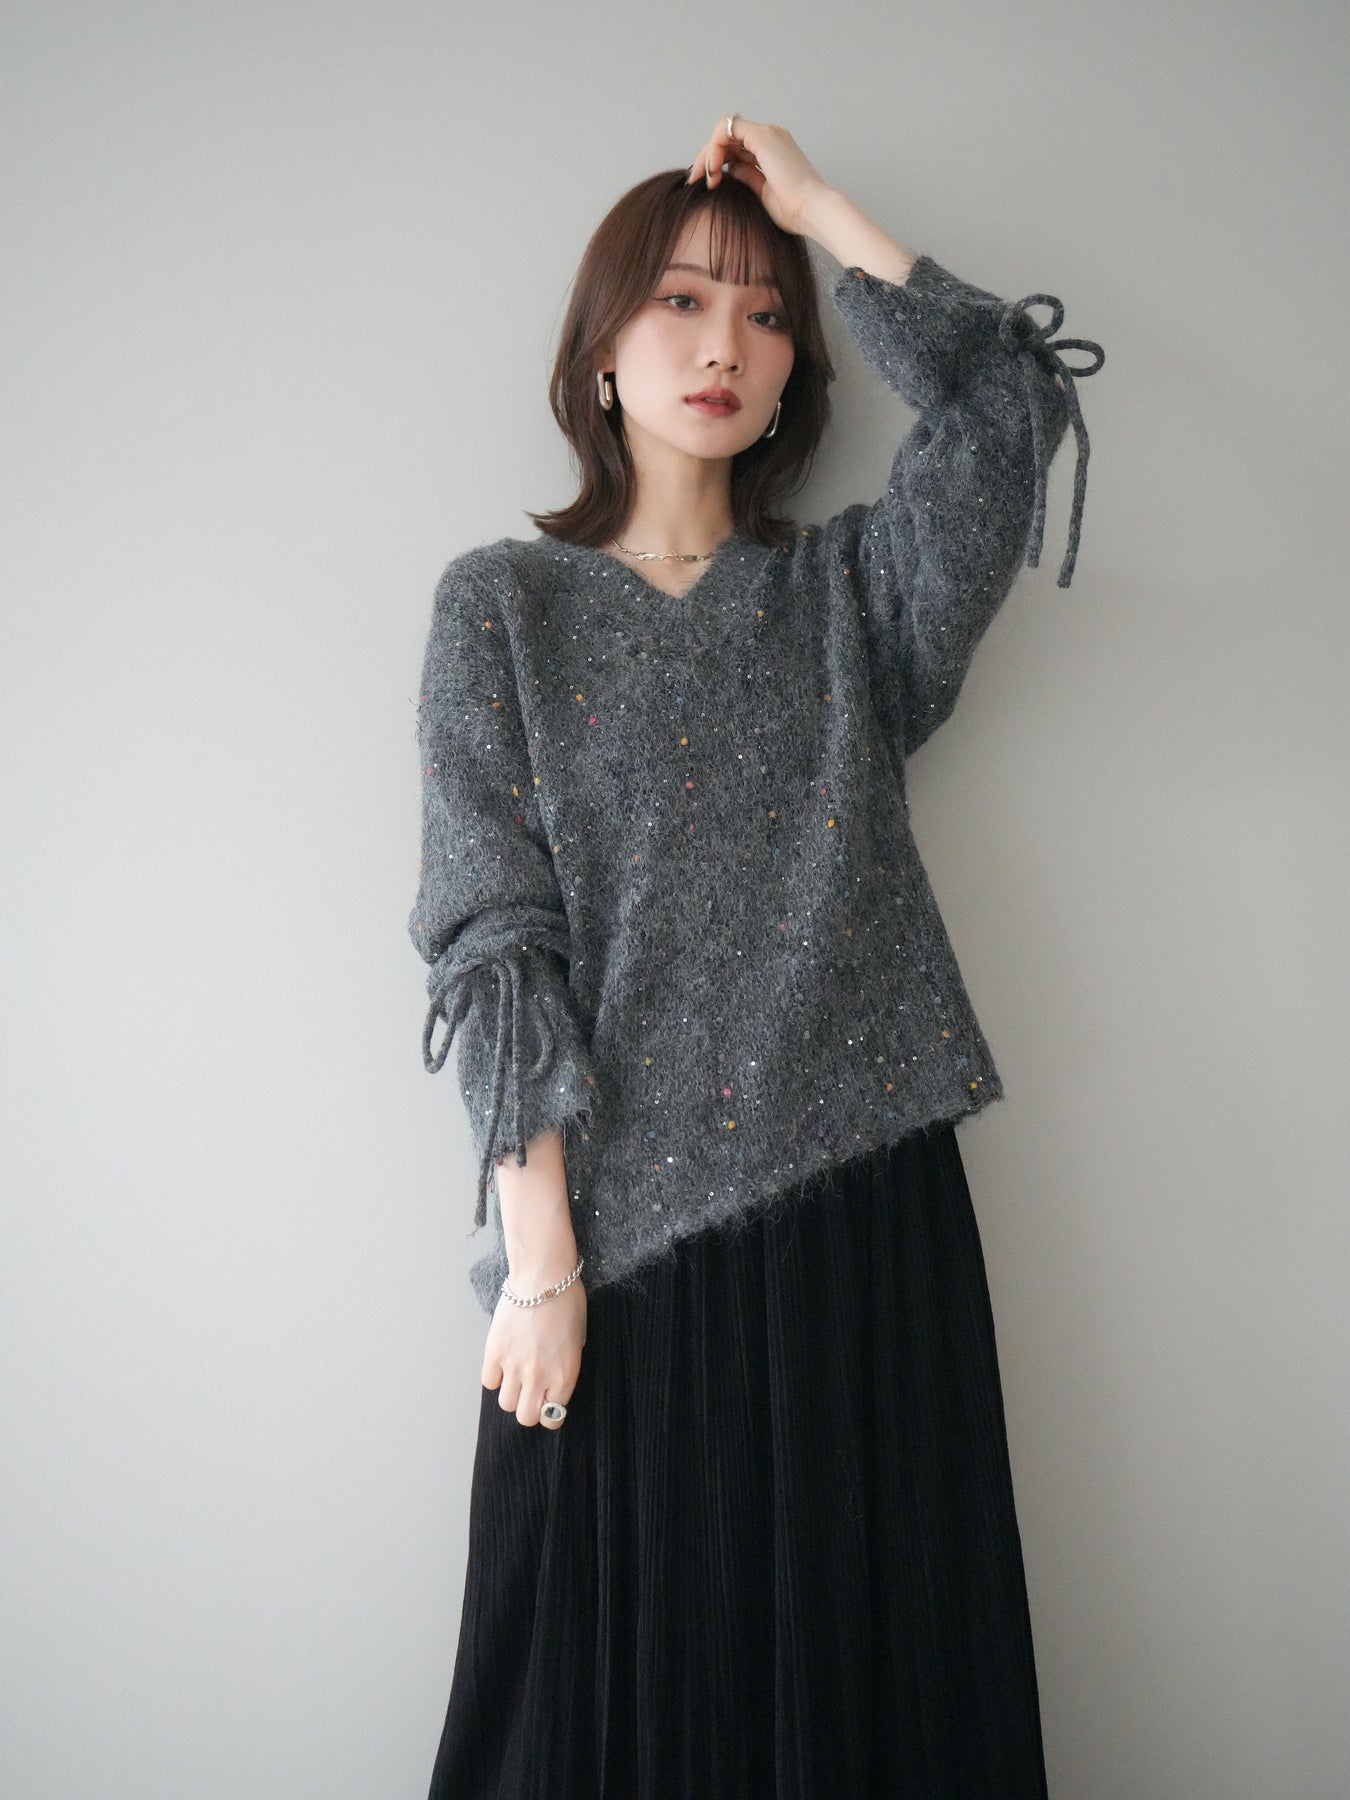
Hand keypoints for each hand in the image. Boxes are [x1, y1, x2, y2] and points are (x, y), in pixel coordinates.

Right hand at [481, 1270, 586, 1429]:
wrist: (543, 1276)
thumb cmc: (567, 1303)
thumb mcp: (579, 1340)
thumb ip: (566, 1366)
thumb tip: (554, 1382)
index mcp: (564, 1376)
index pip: (553, 1417)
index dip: (550, 1413)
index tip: (547, 1405)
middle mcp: (539, 1377)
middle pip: (526, 1417)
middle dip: (529, 1409)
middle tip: (530, 1394)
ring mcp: (514, 1366)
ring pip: (506, 1404)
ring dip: (511, 1394)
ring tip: (516, 1377)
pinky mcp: (494, 1352)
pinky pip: (489, 1382)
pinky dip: (495, 1377)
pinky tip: (503, 1364)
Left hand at [684, 116, 832, 237]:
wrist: (812, 211)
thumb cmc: (795, 210)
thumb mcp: (763, 192)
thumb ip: (747, 176)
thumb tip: (730, 169)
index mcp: (772, 149)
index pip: (735, 145)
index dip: (716, 160)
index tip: (708, 184)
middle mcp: (770, 136)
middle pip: (727, 136)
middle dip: (707, 156)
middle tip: (696, 179)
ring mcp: (767, 133)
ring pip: (724, 130)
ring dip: (709, 152)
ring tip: (706, 177)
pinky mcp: (762, 136)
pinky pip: (727, 129)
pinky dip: (715, 147)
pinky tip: (713, 169)